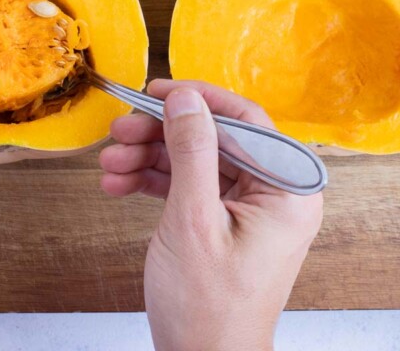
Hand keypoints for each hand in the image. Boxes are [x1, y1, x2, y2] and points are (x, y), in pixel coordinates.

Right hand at [99, 79, 322, 350]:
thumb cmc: (209, 309)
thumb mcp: (193, 221)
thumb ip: (191, 152)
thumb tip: (185, 98)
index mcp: (288, 190)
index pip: (246, 120)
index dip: (198, 99)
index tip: (157, 90)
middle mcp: (277, 195)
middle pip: (215, 138)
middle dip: (162, 134)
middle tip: (120, 130)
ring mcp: (251, 211)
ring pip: (197, 161)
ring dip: (150, 157)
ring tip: (110, 163)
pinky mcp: (227, 224)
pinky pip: (191, 187)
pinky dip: (155, 182)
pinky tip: (119, 183)